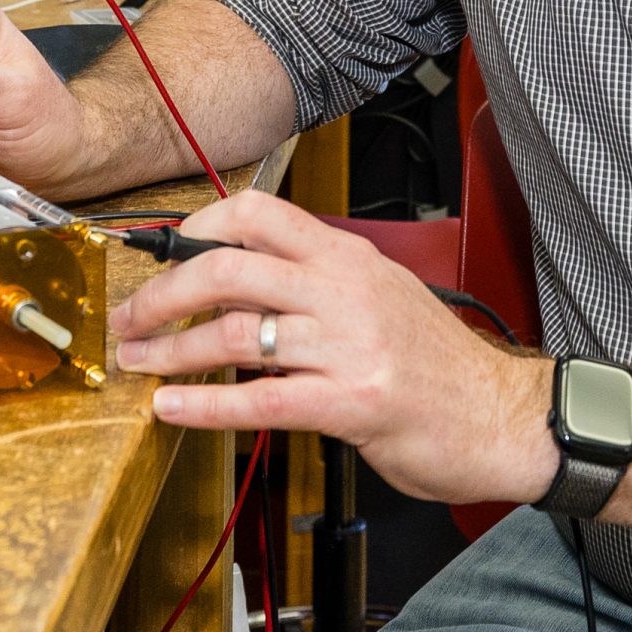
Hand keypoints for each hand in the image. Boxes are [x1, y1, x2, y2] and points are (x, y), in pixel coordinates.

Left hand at [109, 190, 557, 507]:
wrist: (502, 417)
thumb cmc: (439, 365)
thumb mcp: (381, 298)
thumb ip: (316, 285)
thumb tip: (235, 285)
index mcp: (350, 257)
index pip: (261, 214)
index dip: (198, 228)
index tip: (163, 253)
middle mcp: (346, 290)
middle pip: (231, 269)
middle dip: (163, 293)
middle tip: (129, 317)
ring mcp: (349, 345)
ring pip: (236, 334)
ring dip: (172, 351)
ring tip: (139, 364)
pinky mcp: (352, 403)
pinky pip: (261, 399)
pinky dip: (205, 405)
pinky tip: (173, 409)